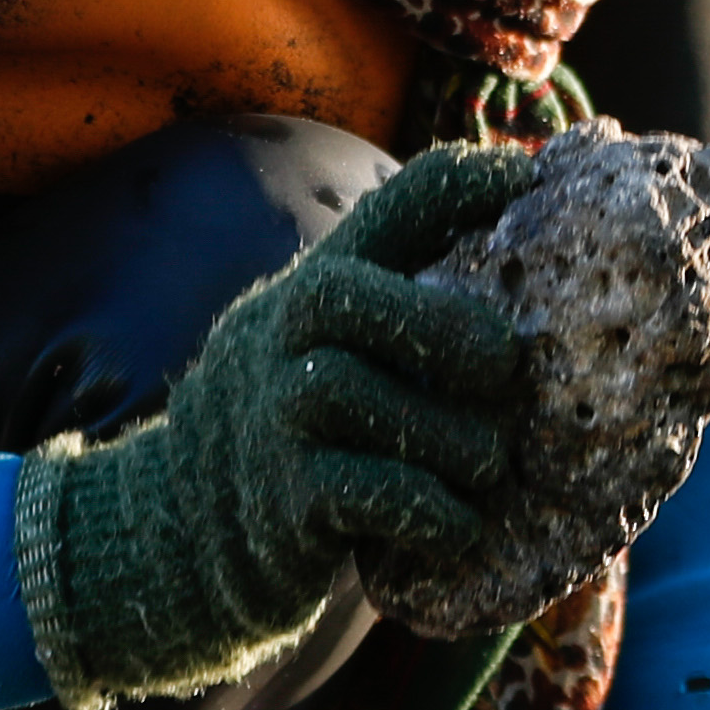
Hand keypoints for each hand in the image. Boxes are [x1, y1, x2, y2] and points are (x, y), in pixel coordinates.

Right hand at [16, 142, 540, 708]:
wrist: (183, 531)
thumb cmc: (297, 430)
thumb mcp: (325, 346)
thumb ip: (398, 308)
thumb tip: (526, 301)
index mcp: (316, 290)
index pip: (385, 214)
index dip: (456, 186)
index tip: (527, 177)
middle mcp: (280, 339)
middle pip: (337, 294)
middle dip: (435, 319)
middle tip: (505, 361)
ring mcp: (270, 417)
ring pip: (345, 390)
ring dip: (444, 432)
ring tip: (490, 463)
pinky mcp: (280, 501)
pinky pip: (356, 490)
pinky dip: (424, 507)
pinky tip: (459, 524)